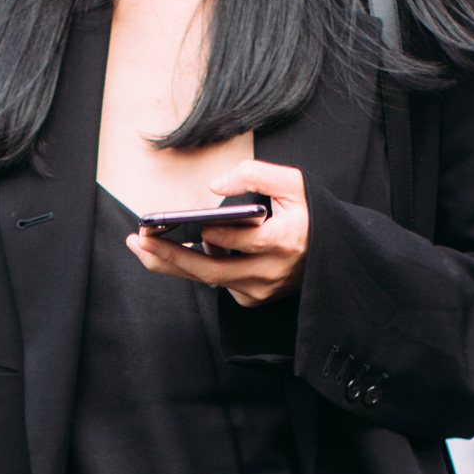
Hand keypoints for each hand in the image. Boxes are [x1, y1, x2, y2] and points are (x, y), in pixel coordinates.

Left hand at [127, 159, 307, 307]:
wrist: (334, 257)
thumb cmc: (311, 216)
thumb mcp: (295, 184)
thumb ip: (256, 175)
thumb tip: (215, 187)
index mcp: (284, 242)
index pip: (241, 241)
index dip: (213, 234)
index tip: (187, 223)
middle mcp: (270, 272)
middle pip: (211, 271)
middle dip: (171, 256)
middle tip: (138, 241)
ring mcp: (261, 290)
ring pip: (209, 280)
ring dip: (173, 264)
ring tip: (143, 246)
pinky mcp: (254, 299)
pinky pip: (218, 284)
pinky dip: (197, 267)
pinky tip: (175, 251)